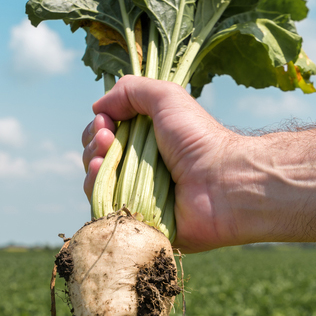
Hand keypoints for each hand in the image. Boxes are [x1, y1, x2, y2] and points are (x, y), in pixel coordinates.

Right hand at [82, 76, 242, 252]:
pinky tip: (101, 178)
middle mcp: (142, 169)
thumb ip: (131, 90)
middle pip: (98, 159)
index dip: (98, 127)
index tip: (105, 122)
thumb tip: (99, 106)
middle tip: (108, 139)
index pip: (106, 136)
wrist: (223, 182)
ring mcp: (139, 198)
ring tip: (104, 158)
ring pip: (97, 185)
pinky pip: (106, 212)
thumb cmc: (200, 139)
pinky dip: (98, 193)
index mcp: (148, 143)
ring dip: (92, 166)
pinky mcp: (139, 224)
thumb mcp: (167, 97)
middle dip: (94, 144)